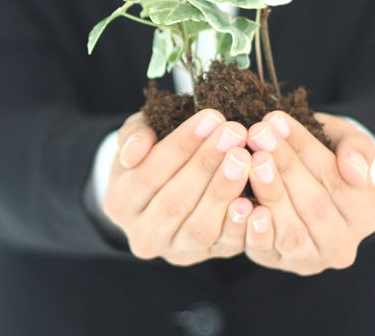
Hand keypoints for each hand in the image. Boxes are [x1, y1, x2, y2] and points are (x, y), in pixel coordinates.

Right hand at [102, 109, 252, 265]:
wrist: (165, 188)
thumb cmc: (152, 152)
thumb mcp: (136, 135)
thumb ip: (132, 136)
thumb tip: (134, 150)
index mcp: (119, 202)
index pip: (149, 174)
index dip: (181, 145)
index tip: (211, 117)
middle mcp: (142, 235)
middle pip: (175, 202)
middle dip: (207, 164)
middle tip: (235, 133)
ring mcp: (173, 251)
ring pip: (200, 227)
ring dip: (225, 191)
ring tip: (246, 157)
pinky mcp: (204, 257)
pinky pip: (225, 245)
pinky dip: (241, 222)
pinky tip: (255, 196)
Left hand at [241, 111, 374, 274]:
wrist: (302, 186)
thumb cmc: (324, 158)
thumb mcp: (345, 142)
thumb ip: (357, 148)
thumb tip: (354, 169)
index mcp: (366, 213)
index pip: (335, 177)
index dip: (304, 148)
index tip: (276, 120)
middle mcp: (343, 244)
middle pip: (313, 204)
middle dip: (283, 166)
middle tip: (256, 135)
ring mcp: (311, 259)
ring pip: (291, 230)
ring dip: (268, 193)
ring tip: (248, 161)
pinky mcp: (279, 263)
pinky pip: (266, 250)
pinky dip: (253, 229)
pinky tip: (239, 203)